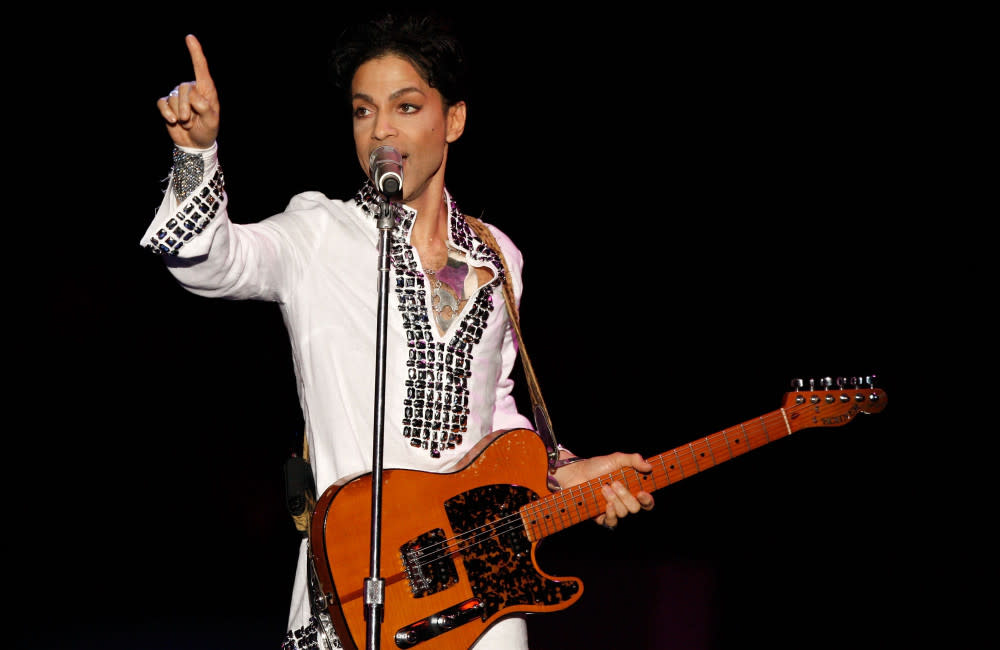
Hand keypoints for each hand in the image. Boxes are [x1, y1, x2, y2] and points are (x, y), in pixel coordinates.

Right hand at [158, 34, 219, 148]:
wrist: (194, 144)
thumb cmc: (207, 131)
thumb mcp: (212, 122)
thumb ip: (205, 108)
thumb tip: (192, 96)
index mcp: (206, 90)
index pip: (200, 68)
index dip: (195, 52)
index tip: (189, 37)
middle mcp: (191, 89)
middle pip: (183, 89)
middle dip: (186, 107)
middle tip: (191, 121)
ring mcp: (177, 96)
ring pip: (173, 98)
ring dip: (179, 114)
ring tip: (187, 123)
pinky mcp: (167, 104)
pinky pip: (162, 103)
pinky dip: (166, 113)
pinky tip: (172, 121)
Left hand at [552, 452, 654, 529]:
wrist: (576, 473)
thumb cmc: (596, 466)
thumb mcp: (616, 459)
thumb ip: (633, 460)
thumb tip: (649, 466)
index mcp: (631, 490)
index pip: (646, 502)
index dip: (647, 500)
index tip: (641, 492)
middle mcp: (624, 502)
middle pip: (635, 508)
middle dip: (625, 496)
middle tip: (614, 483)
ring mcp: (613, 510)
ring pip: (623, 513)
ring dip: (614, 500)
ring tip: (603, 487)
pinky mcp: (601, 517)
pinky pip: (612, 522)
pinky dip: (611, 514)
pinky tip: (606, 504)